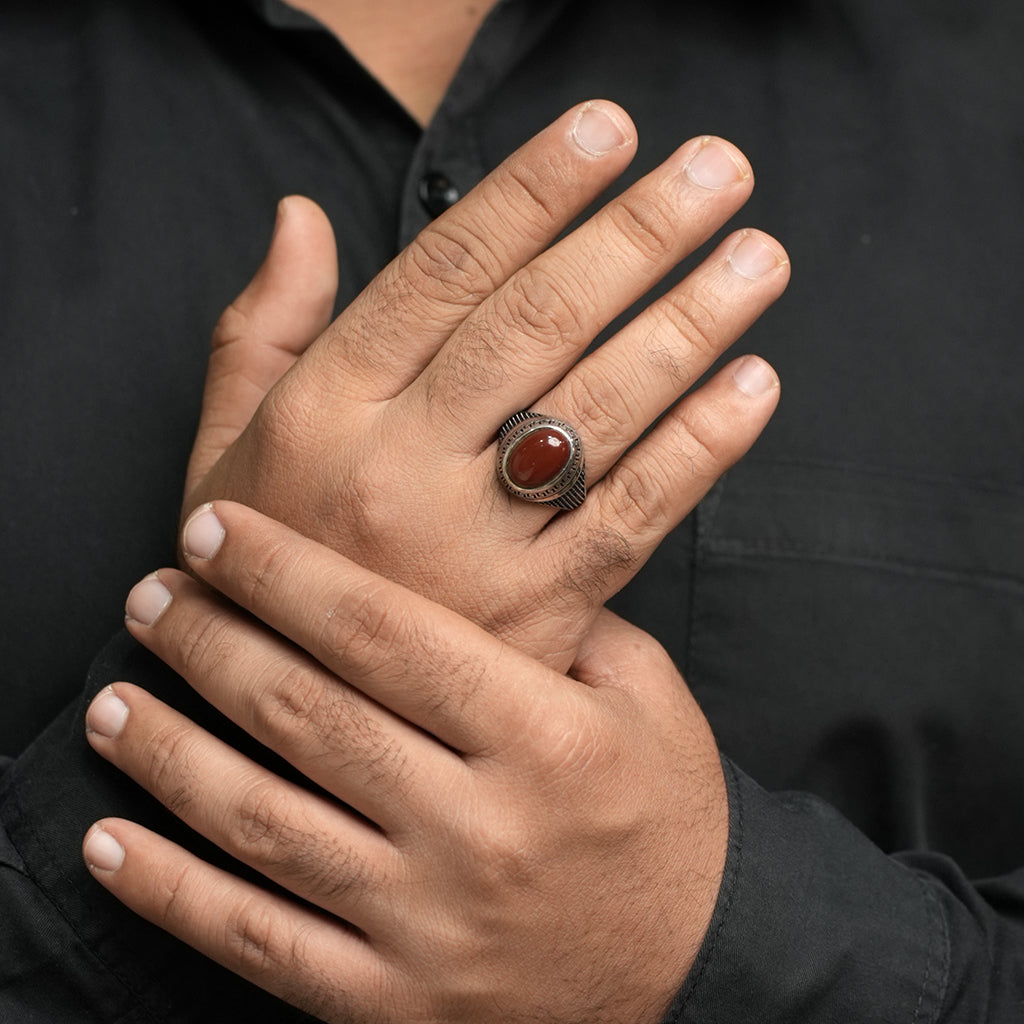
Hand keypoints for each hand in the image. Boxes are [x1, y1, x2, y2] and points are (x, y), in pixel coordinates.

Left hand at [83, 502, 727, 1023]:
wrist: (699, 963)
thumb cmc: (667, 812)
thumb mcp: (647, 695)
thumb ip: (560, 620)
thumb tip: (461, 551)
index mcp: (543, 737)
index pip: (385, 633)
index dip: (287, 572)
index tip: (218, 531)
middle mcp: (479, 828)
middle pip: (308, 715)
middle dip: (212, 642)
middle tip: (153, 596)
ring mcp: (430, 924)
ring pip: (264, 825)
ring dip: (170, 753)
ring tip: (113, 699)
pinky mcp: (396, 1000)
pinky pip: (260, 943)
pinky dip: (172, 893)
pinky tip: (112, 841)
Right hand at [183, 100, 788, 668]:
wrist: (286, 727)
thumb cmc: (259, 569)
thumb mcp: (223, 446)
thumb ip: (258, 328)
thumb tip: (299, 214)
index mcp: (322, 412)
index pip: (441, 272)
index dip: (531, 193)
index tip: (609, 131)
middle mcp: (395, 469)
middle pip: (534, 325)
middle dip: (635, 236)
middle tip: (718, 170)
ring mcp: (469, 550)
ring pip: (594, 414)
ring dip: (687, 325)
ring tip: (756, 258)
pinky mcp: (531, 620)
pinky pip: (627, 521)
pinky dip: (698, 451)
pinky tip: (754, 386)